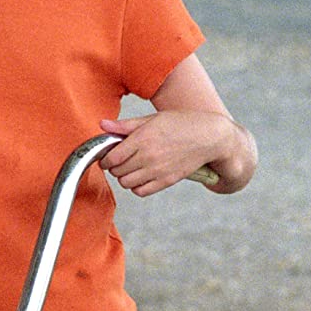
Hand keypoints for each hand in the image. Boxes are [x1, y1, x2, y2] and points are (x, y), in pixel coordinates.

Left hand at [101, 110, 253, 197]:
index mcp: (142, 138)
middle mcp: (148, 156)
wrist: (209, 137)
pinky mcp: (166, 181)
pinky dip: (137, 187)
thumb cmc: (180, 124)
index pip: (111, 157)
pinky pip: (141, 192)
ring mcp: (157, 171)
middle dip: (115, 167)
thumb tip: (102, 125)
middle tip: (121, 160)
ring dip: (125, 178)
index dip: (106, 158)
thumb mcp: (152, 119)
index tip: (108, 156)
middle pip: (117, 171)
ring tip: (131, 168)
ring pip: (126, 183)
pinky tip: (142, 177)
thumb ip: (125, 126)